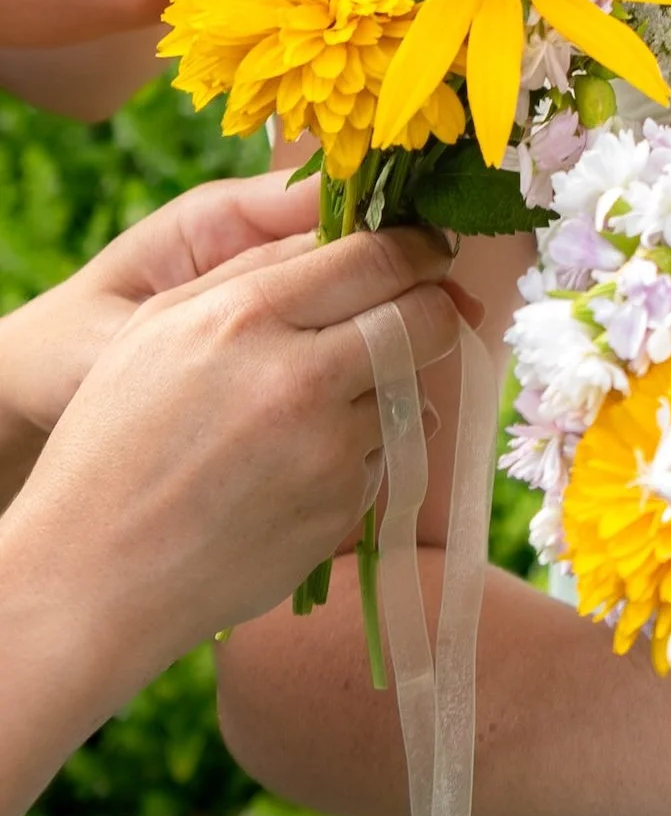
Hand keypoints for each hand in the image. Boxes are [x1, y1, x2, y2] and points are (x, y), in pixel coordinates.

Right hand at [0, 223, 472, 687]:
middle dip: (434, 307)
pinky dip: (359, 453)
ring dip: (392, 388)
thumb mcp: (161, 327)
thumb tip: (343, 236)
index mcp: (247, 316)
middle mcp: (297, 379)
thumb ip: (254, 269)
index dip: (417, 247)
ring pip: (411, 392)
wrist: (90, 579)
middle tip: (422, 309)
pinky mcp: (338, 511)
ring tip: (329, 402)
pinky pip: (382, 458)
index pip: (378, 257)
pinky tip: (300, 465)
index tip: (426, 250)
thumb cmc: (113, 441)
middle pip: (423, 317)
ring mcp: (326, 452)